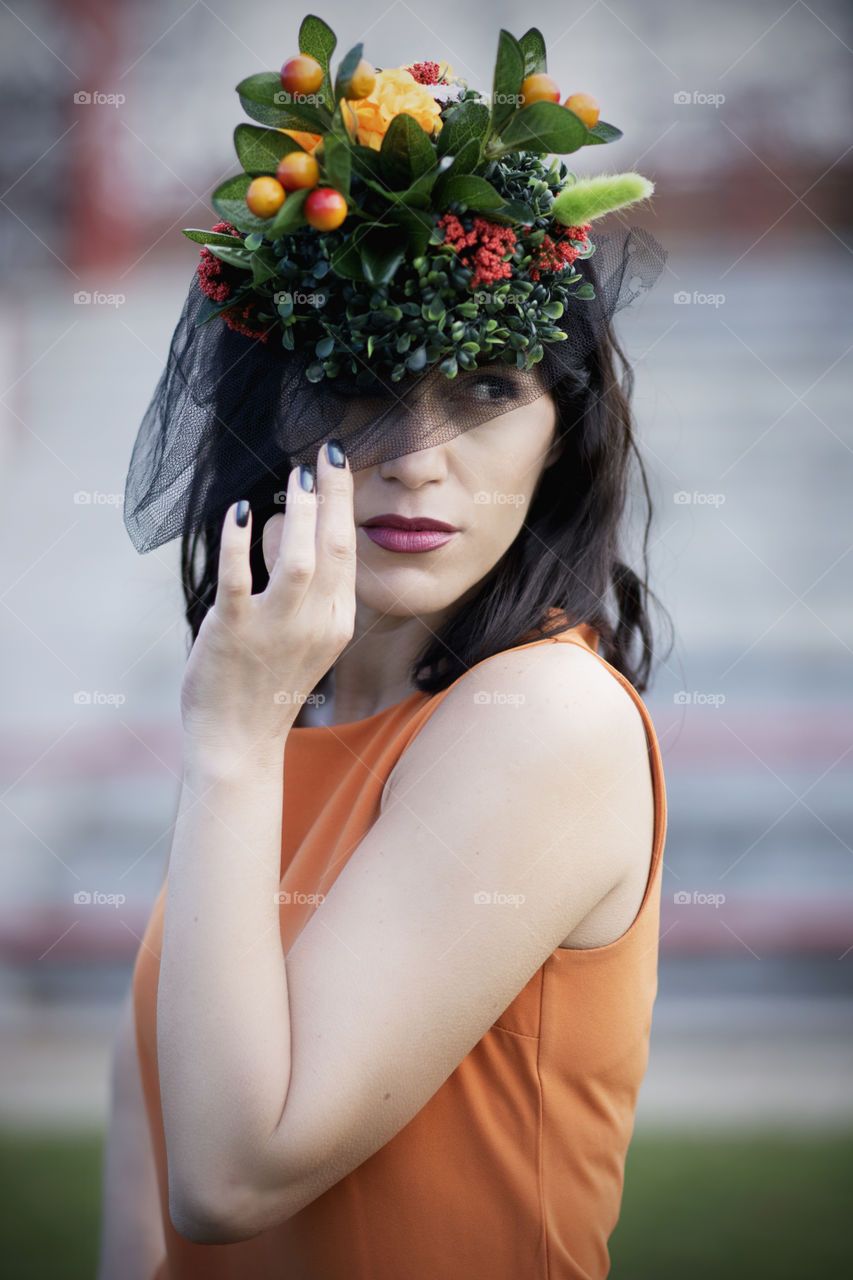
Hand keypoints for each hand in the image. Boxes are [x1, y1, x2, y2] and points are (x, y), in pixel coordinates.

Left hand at [179, 441, 355, 763]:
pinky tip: (240, 513)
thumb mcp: (309, 639)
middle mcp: (314, 624)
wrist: (239, 742)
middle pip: (335, 547)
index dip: (344, 503)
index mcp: (336, 622)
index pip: (349, 551)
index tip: (337, 463)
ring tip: (294, 475)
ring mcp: (275, 629)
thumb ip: (314, 592)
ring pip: (299, 560)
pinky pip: (239, 579)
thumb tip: (301, 533)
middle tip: (324, 451)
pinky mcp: (233, 633)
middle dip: (333, 493)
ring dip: (300, 513)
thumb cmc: (268, 685)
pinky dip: (239, 542)